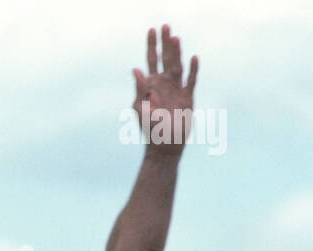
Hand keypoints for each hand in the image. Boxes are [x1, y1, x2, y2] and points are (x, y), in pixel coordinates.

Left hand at [132, 24, 198, 151]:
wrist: (164, 147)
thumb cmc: (149, 130)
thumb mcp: (141, 109)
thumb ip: (139, 89)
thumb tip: (135, 70)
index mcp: (151, 86)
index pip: (152, 61)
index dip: (152, 46)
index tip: (152, 30)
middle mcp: (165, 85)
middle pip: (166, 59)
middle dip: (165, 43)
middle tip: (165, 26)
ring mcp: (177, 90)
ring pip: (178, 66)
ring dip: (177, 52)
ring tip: (176, 37)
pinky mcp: (188, 98)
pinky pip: (191, 81)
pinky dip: (192, 70)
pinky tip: (193, 57)